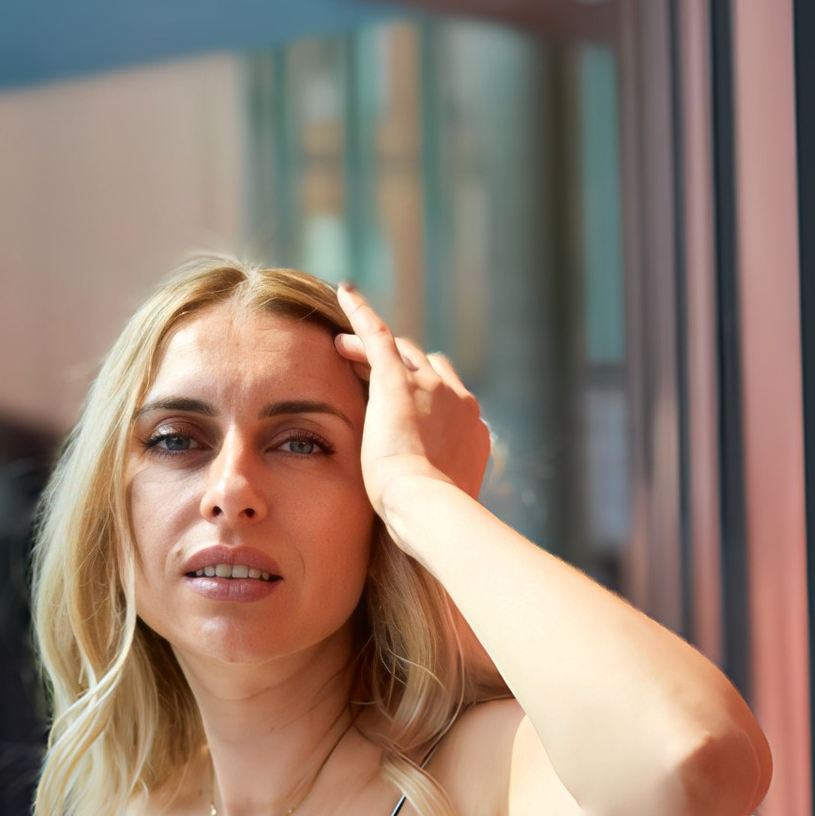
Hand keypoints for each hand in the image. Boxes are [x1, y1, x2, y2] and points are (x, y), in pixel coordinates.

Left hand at [335, 284, 490, 540]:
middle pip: (428, 368)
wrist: (430, 509)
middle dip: (401, 368)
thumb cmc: (433, 522)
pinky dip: (360, 313)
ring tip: (341, 349)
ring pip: (402, 353)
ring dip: (373, 350)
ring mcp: (431, 388)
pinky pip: (377, 335)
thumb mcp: (442, 505)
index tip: (404, 409)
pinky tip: (344, 293)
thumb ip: (438, 492)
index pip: (448, 400)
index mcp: (474, 431)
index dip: (424, 398)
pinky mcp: (397, 382)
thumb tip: (428, 515)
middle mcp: (460, 401)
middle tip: (365, 374)